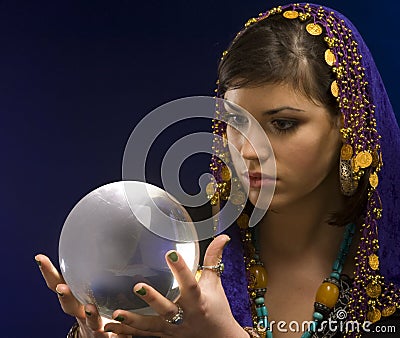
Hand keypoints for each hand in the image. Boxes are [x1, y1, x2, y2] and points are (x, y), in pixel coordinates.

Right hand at [35, 254, 130, 337]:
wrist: (103, 334)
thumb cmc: (96, 306)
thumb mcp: (93, 286)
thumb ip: (94, 269)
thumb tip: (97, 240)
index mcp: (75, 296)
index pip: (58, 282)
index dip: (48, 272)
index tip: (39, 258)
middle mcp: (79, 310)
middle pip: (68, 304)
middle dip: (64, 296)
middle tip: (61, 288)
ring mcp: (91, 323)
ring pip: (89, 320)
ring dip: (90, 315)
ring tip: (91, 309)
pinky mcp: (105, 333)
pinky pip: (109, 333)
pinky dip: (112, 331)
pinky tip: (117, 328)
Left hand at [102, 235, 248, 337]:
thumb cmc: (216, 308)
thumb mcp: (214, 283)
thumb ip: (213, 259)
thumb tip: (223, 236)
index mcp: (198, 301)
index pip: (190, 284)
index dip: (182, 270)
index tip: (170, 253)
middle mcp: (185, 317)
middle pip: (168, 310)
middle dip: (153, 299)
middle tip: (137, 287)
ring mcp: (173, 330)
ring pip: (152, 327)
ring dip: (133, 322)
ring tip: (116, 314)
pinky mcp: (165, 337)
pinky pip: (144, 336)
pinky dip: (126, 333)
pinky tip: (109, 327)